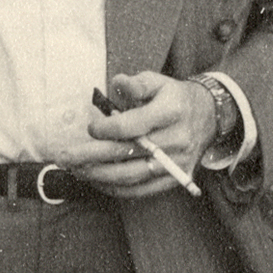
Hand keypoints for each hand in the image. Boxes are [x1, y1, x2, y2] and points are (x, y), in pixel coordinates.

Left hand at [73, 70, 220, 199]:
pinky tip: (96, 182)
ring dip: (98, 176)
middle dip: (89, 157)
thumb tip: (116, 84)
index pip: (133, 126)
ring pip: (130, 176)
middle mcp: (176, 139)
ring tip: (75, 170)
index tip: (90, 128)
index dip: (106, 129)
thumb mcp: (158, 81)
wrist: (208, 116)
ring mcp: (177, 162)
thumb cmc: (174, 98)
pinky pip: (141, 191)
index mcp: (171, 111)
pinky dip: (115, 189)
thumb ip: (136, 83)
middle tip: (64, 157)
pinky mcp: (175, 178)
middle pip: (126, 154)